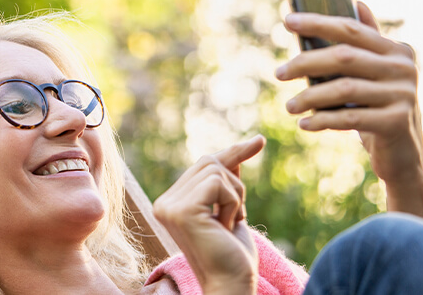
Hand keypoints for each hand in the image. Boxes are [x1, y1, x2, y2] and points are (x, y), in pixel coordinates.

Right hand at [153, 136, 264, 294]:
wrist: (231, 282)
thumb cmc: (232, 253)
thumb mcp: (232, 208)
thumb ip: (228, 180)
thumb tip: (247, 144)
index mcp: (170, 202)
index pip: (203, 164)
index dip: (232, 155)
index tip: (259, 141)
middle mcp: (163, 202)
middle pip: (208, 162)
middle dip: (235, 184)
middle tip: (238, 216)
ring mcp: (169, 206)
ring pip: (215, 171)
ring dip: (235, 196)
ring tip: (230, 224)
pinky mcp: (182, 211)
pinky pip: (218, 184)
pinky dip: (233, 202)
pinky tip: (226, 226)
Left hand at [277, 2, 422, 221]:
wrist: (404, 154)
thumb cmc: (380, 107)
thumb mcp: (377, 73)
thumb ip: (367, 41)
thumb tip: (357, 1)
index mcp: (397, 50)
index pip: (351, 29)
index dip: (318, 23)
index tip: (287, 21)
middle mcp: (403, 68)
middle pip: (344, 57)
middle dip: (306, 62)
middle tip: (278, 73)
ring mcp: (403, 95)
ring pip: (344, 88)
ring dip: (309, 97)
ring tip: (289, 106)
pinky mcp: (396, 122)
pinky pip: (349, 118)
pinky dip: (322, 120)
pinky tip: (304, 124)